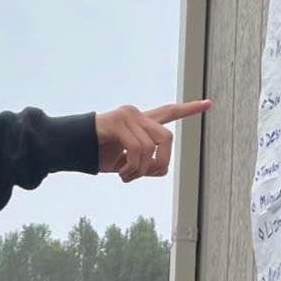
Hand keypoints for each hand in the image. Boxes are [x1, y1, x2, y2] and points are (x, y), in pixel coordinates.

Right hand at [96, 100, 211, 182]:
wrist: (71, 147)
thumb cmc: (98, 154)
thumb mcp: (127, 163)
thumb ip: (146, 164)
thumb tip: (160, 168)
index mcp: (140, 122)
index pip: (168, 112)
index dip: (189, 109)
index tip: (209, 104)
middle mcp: (137, 114)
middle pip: (167, 137)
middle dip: (161, 162)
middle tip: (143, 176)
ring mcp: (128, 116)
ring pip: (152, 147)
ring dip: (140, 169)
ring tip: (126, 176)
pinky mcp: (118, 121)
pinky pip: (137, 148)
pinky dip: (132, 167)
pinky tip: (121, 173)